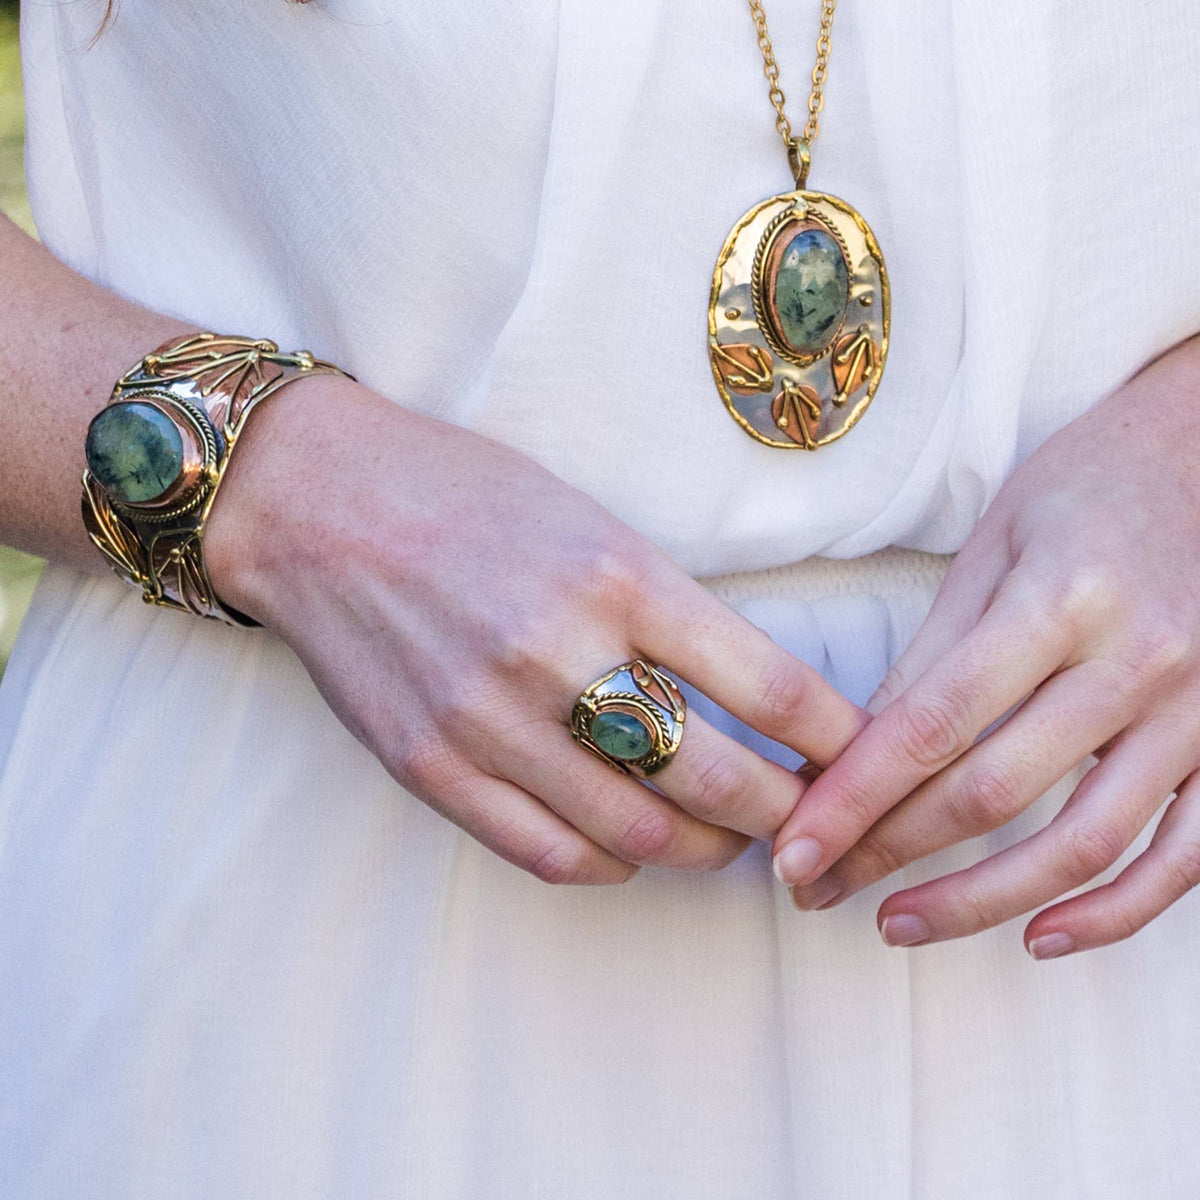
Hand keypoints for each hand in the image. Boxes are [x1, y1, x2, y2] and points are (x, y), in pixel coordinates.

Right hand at [206, 375, 864, 882]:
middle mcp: (558, 653)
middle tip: (810, 817)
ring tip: (730, 839)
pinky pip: (547, 852)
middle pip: (716, 778)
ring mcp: (488, 720)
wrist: (318, 503)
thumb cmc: (464, 493)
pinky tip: (634, 846)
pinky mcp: (430, 765)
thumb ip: (666, 608)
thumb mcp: (588, 519)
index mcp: (615, 574)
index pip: (767, 685)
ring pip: (638, 831)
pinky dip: (612, 863)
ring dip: (705, 849)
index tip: (859, 754)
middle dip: (788, 814)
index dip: (833, 737)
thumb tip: (748, 694)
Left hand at [772, 333, 1199, 956]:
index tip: (794, 851)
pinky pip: (1181, 859)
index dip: (854, 800)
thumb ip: (935, 653)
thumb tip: (852, 751)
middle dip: (889, 852)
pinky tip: (1041, 934)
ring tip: (901, 922)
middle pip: (992, 792)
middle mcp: (1136, 663)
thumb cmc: (1091, 486)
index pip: (932, 725)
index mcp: (1060, 600)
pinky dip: (1112, 912)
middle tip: (819, 887)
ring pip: (1081, 844)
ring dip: (981, 901)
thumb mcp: (996, 546)